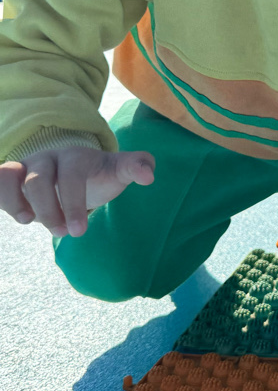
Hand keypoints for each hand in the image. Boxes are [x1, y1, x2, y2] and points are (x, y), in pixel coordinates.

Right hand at [0, 146, 154, 237]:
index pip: (71, 176)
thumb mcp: (118, 170)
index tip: (79, 232)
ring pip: (11, 176)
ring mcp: (26, 167)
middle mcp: (48, 159)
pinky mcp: (11, 179)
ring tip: (28, 221)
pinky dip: (0, 195)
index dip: (73, 203)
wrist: (78, 172)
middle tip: (62, 233)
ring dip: (16, 203)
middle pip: (38, 180)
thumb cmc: (98, 174)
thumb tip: (149, 176)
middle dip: (48, 209)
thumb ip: (136, 167)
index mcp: (75, 157)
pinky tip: (14, 213)